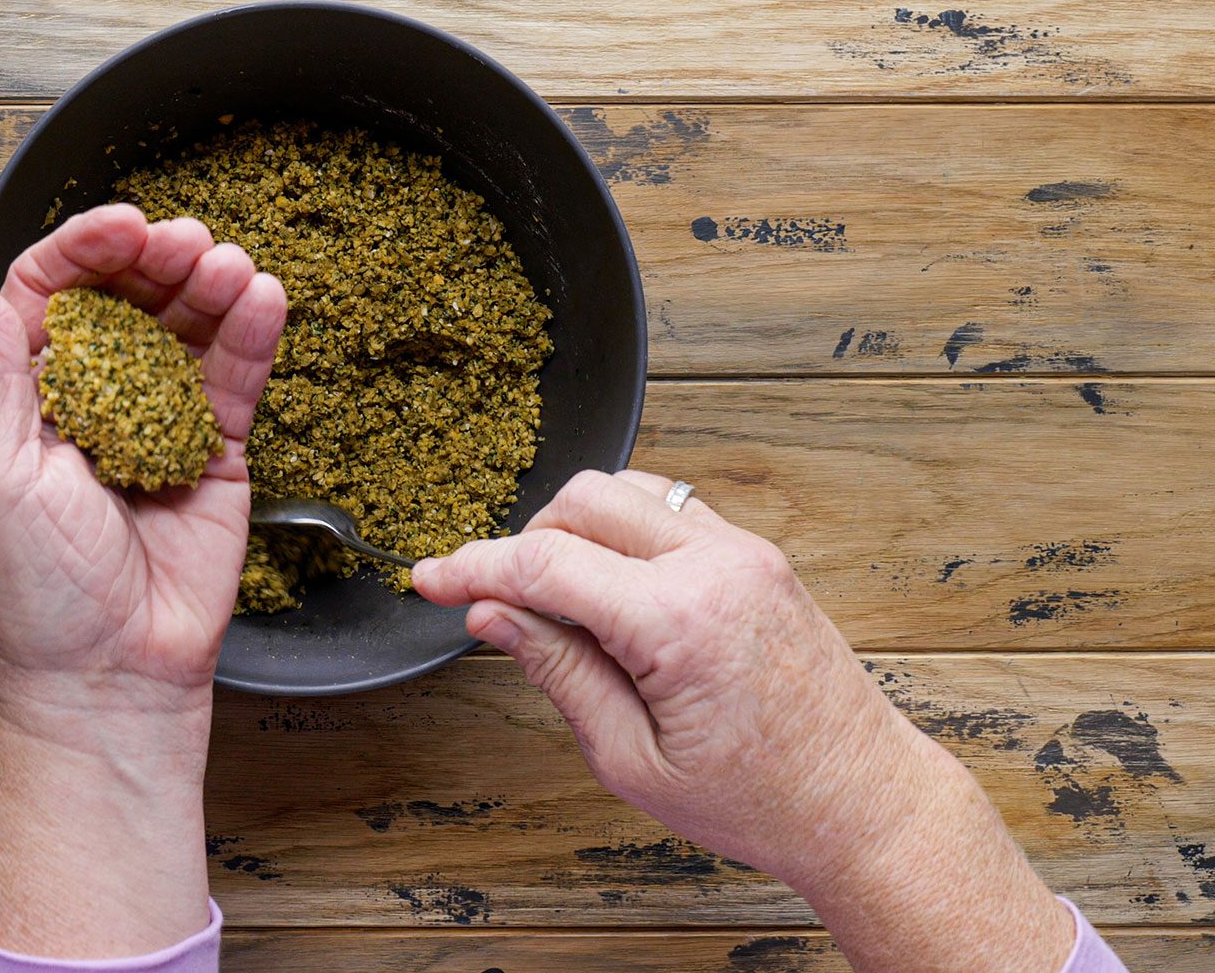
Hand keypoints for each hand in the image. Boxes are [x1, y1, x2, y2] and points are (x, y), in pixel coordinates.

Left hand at [0, 204, 284, 957]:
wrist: (111, 683)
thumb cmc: (36, 597)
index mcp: (28, 399)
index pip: (52, 296)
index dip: (85, 251)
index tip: (125, 224)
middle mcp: (94, 400)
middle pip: (127, 300)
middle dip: (157, 262)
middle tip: (186, 243)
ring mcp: (158, 422)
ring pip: (186, 331)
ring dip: (208, 287)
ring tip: (229, 265)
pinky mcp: (214, 455)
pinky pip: (233, 382)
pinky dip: (251, 336)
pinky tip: (263, 297)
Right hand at [412, 469, 1074, 972]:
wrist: (864, 802)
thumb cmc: (760, 800)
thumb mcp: (631, 758)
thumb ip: (556, 670)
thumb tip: (492, 615)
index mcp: (680, 620)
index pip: (545, 564)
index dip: (472, 566)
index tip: (428, 578)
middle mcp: (716, 565)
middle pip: (580, 501)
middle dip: (525, 543)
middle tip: (502, 605)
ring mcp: (744, 551)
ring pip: (624, 489)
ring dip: (574, 530)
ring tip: (562, 603)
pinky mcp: (757, 554)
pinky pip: (667, 507)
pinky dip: (622, 531)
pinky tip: (612, 591)